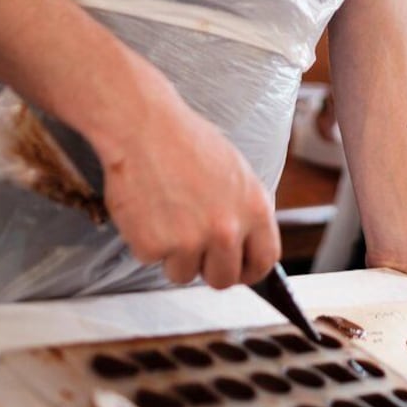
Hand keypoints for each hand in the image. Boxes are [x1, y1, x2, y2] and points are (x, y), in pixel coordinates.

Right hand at [101, 94, 279, 288]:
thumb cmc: (186, 142)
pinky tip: (146, 209)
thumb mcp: (238, 173)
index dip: (249, 270)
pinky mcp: (153, 245)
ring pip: (183, 274)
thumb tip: (248, 245)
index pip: (264, 260)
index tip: (238, 270)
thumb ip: (246, 213)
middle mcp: (227, 230)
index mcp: (254, 210)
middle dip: (208, 270)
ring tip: (166, 217)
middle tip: (194, 250)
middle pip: (223, 279)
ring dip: (173, 255)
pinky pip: (150, 260)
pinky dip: (144, 241)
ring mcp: (190, 241)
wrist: (142, 126)